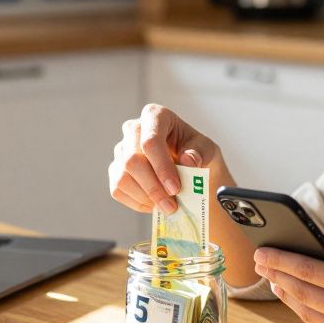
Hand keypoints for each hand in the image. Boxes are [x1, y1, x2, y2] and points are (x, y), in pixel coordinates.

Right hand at [108, 103, 222, 214]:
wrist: (189, 166)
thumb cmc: (197, 153)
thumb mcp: (207, 149)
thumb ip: (200, 153)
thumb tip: (188, 160)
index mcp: (155, 116)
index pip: (150, 141)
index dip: (161, 167)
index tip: (175, 188)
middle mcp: (133, 129)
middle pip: (132, 161)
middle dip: (153, 187)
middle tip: (172, 206)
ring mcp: (121, 150)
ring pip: (123, 177)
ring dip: (146, 198)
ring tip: (167, 206)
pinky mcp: (116, 170)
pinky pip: (118, 190)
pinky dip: (138, 202)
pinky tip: (155, 204)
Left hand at [253, 231, 323, 322]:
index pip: (309, 270)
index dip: (281, 260)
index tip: (263, 251)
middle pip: (301, 292)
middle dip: (276, 275)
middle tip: (259, 261)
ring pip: (307, 312)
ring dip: (287, 294)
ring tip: (273, 278)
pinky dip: (306, 309)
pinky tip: (299, 296)